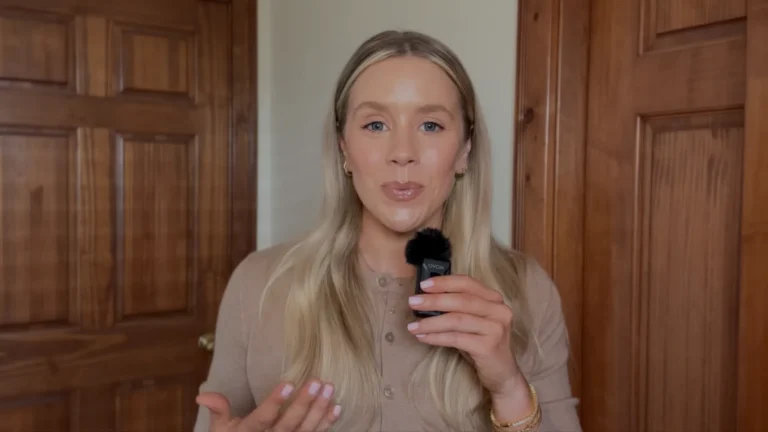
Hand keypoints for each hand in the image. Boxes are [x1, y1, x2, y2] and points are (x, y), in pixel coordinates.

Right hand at [196, 379, 340, 431]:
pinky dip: (326, 424)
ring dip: (319, 411)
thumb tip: (202, 395)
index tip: (289, 383)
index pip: (263, 419)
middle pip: (288, 425)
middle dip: (303, 404)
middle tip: (317, 382)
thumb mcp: (221, 430)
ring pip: (305, 431)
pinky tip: (336, 408)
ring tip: (329, 389)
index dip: (276, 402)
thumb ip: (218, 410)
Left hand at [406, 275, 526, 397]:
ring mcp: (495, 328)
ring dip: (431, 322)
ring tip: (413, 326)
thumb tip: (426, 299)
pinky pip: (456, 338)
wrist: (502, 374)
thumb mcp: (473, 321)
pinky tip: (423, 337)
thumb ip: (459, 307)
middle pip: (461, 300)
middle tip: (412, 302)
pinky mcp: (488, 346)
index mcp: (494, 299)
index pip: (467, 283)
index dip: (444, 282)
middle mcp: (499, 310)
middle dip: (434, 300)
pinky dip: (437, 337)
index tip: (423, 285)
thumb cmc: (482, 343)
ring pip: (457, 320)